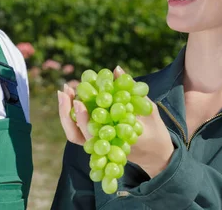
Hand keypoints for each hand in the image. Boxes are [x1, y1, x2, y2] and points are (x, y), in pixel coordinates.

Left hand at [57, 66, 174, 177]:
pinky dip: (72, 113)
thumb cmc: (155, 131)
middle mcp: (103, 146)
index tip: (79, 102)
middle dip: (67, 112)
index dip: (83, 119)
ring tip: (65, 89)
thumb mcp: (149, 109)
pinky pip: (78, 129)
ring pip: (74, 134)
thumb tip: (116, 69)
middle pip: (76, 135)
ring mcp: (97, 144)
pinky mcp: (95, 139)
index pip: (93, 134)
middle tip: (66, 89)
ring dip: (66, 112)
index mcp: (117, 143)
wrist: (156, 153)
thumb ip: (133, 91)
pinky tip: (71, 95)